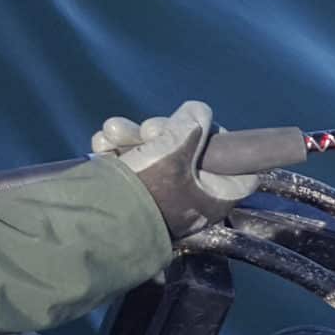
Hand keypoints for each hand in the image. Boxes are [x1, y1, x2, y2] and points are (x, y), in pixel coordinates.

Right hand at [92, 101, 260, 238]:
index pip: (238, 167)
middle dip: (162, 131)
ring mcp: (162, 195)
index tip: (204, 127)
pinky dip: (117, 150)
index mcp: (214, 194)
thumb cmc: (147, 189)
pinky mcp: (133, 194)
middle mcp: (192, 197)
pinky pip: (132, 163)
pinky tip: (103, 145)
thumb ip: (192, 126)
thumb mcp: (175, 150)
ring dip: (130, 136)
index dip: (222, 141)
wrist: (96, 223)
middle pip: (189, 151)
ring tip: (113, 133)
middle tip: (148, 131)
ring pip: (154, 152)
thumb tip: (199, 111)